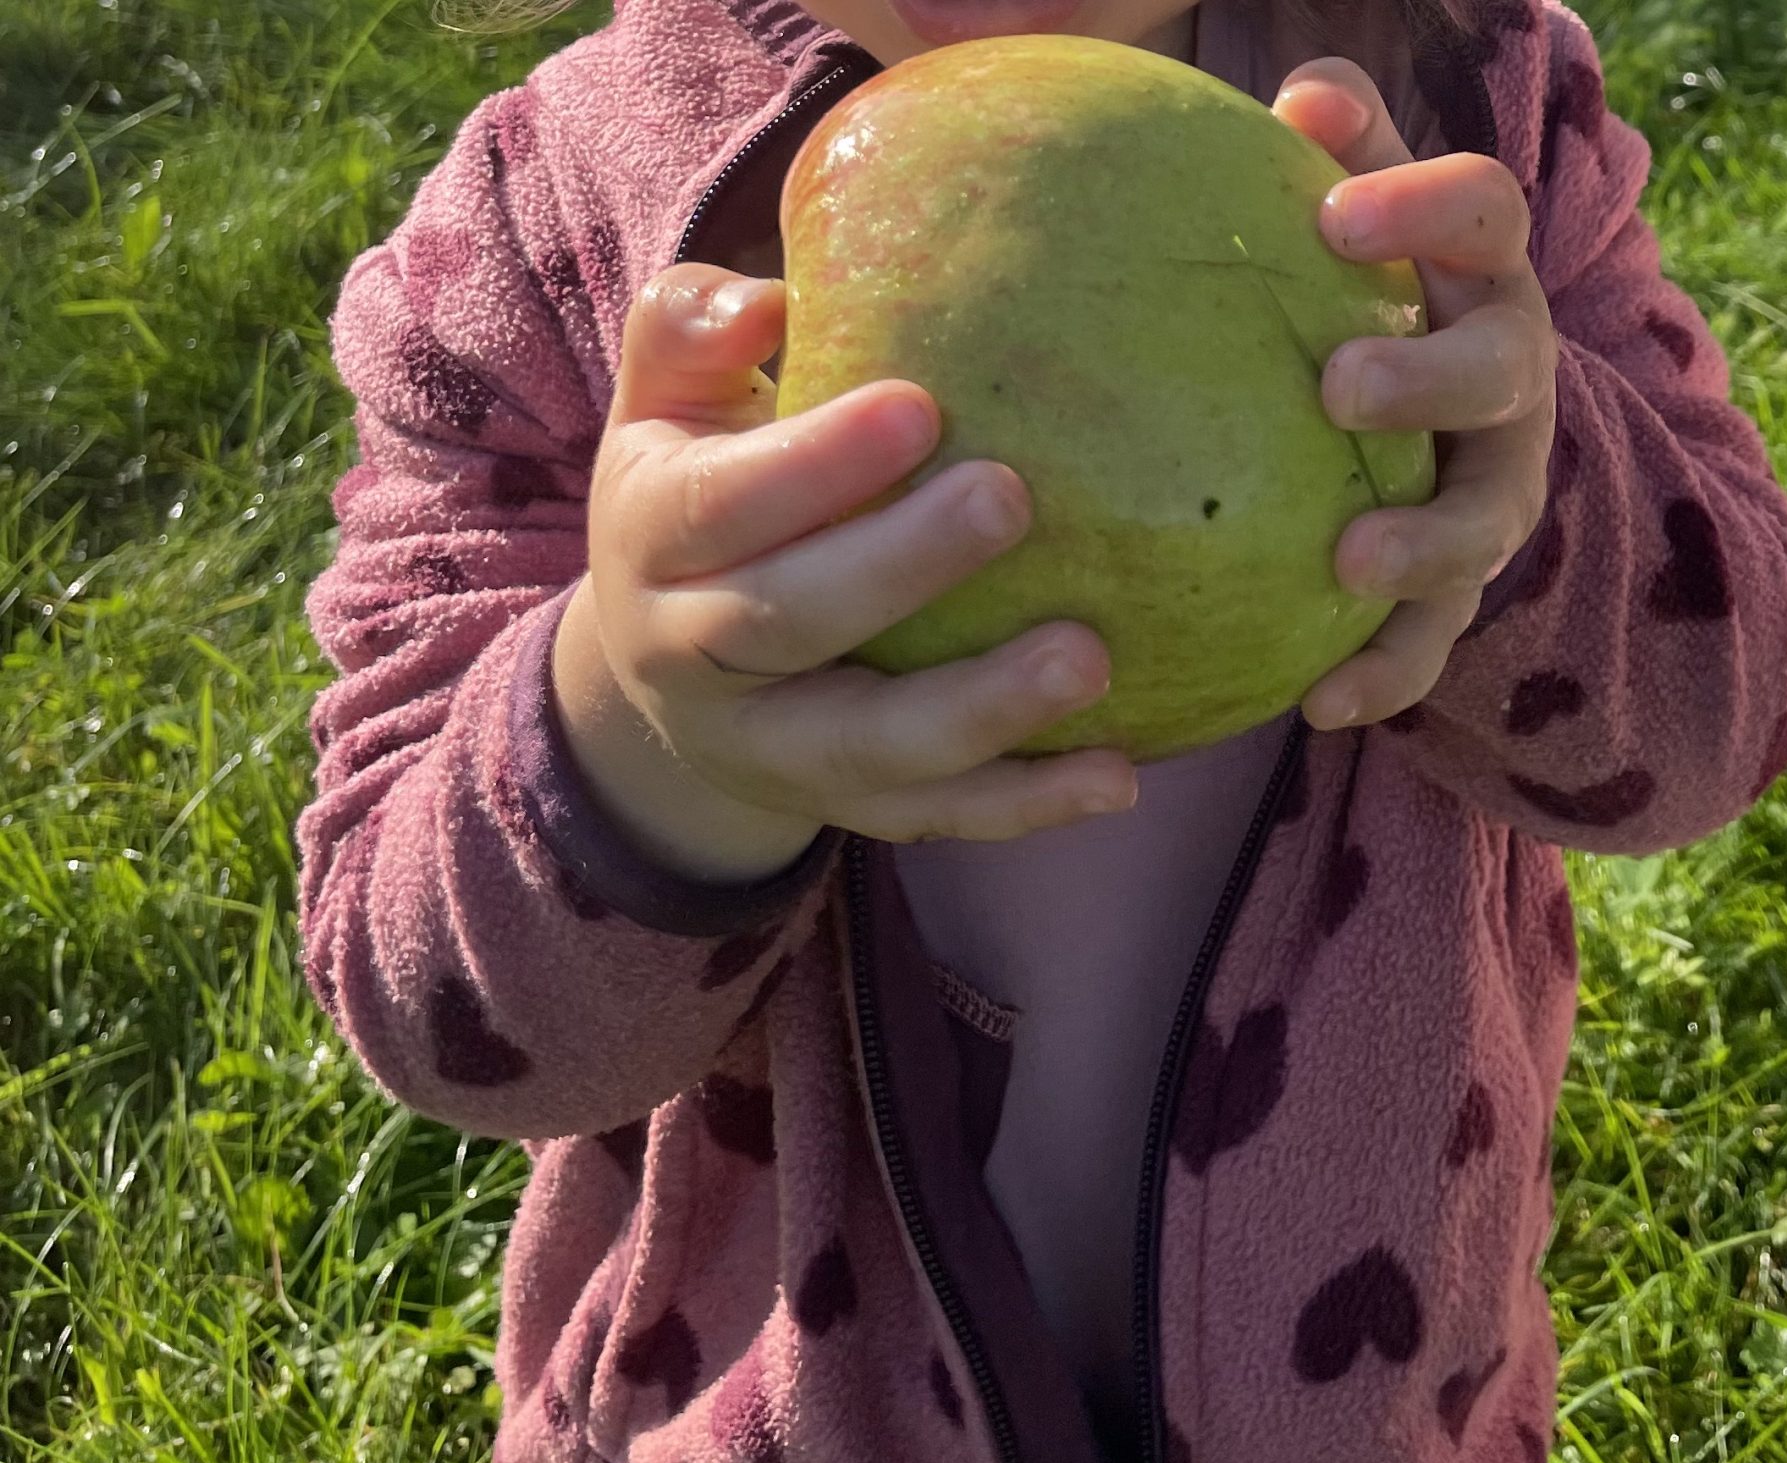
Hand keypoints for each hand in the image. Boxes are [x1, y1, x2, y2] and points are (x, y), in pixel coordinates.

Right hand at [552, 264, 1137, 884]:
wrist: (666, 669)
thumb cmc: (705, 492)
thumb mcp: (670, 404)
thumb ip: (694, 332)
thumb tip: (766, 303)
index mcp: (651, 537)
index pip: (718, 505)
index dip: (811, 464)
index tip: (919, 407)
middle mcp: (690, 656)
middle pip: (787, 622)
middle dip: (899, 566)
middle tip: (1010, 498)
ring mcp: (768, 749)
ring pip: (868, 747)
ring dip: (982, 710)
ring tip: (1088, 659)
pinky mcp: (844, 806)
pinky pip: (933, 816)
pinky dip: (1025, 804)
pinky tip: (1117, 777)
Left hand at [1273, 61, 1558, 731]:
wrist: (1456, 435)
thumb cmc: (1377, 304)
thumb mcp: (1370, 223)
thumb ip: (1345, 159)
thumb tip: (1299, 91)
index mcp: (1481, 277)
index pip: (1483, 214)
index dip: (1422, 205)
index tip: (1333, 214)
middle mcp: (1511, 381)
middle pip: (1498, 372)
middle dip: (1429, 380)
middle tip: (1339, 387)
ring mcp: (1498, 489)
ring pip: (1482, 521)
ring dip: (1423, 543)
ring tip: (1351, 561)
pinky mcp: (1467, 587)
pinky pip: (1435, 639)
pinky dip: (1388, 674)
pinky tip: (1318, 703)